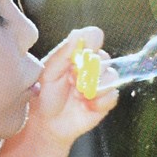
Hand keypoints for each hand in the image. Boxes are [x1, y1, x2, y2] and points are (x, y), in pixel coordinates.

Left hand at [25, 27, 117, 148]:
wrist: (45, 123)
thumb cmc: (44, 93)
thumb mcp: (49, 71)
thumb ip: (64, 52)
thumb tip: (78, 33)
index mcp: (78, 53)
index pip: (94, 37)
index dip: (89, 46)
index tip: (75, 59)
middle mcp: (92, 65)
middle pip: (104, 58)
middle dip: (87, 71)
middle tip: (71, 81)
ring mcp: (100, 83)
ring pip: (111, 76)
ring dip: (93, 87)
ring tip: (77, 95)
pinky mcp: (105, 101)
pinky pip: (112, 95)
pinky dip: (99, 101)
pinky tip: (85, 105)